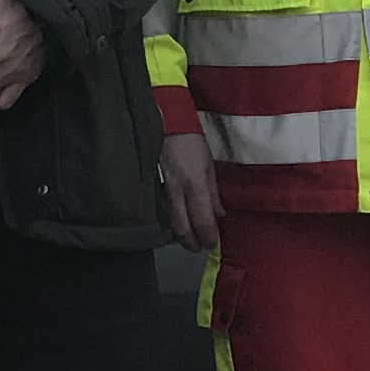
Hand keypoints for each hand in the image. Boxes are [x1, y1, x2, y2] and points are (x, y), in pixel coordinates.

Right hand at [159, 130, 220, 252]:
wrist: (165, 123)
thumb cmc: (190, 141)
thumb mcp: (209, 165)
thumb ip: (213, 193)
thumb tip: (219, 214)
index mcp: (194, 184)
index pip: (203, 221)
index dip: (208, 237)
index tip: (212, 243)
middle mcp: (176, 192)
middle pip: (181, 229)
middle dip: (191, 243)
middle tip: (198, 247)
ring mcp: (159, 191)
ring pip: (168, 224)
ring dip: (179, 235)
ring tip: (187, 237)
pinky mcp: (150, 189)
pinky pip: (159, 212)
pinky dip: (168, 222)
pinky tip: (173, 223)